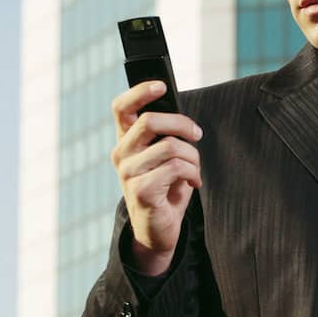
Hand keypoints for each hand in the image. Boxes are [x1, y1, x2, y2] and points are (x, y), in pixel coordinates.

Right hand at [109, 82, 204, 273]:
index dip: (140, 92)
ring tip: (195, 170)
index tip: (162, 86)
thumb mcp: (165, 159)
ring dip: (192, 157)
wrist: (158, 230)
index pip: (121, 108)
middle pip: (149, 121)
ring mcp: (128, 173)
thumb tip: (183, 121)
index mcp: (126, 142)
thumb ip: (166, 138)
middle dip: (181, 124)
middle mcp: (122, 154)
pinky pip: (176, 168)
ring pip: (170, 147)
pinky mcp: (141, 190)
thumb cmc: (165, 190)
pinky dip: (192, 173)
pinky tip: (193, 182)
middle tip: (196, 135)